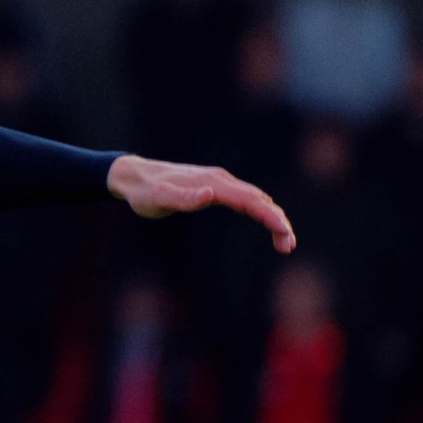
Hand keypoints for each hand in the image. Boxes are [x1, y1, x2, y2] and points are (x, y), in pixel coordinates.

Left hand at [106, 155, 295, 252]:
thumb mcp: (159, 199)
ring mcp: (219, 181)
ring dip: (273, 217)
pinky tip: (268, 222)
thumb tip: (211, 194)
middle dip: (278, 221)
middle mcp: (220, 179)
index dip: (270, 217)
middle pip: (260, 199)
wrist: (134, 176)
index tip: (284, 234)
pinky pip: (246, 197)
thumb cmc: (144, 192)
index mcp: (211, 183)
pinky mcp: (215, 186)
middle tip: (288, 247)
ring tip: (284, 242)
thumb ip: (184, 198)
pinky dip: (262, 210)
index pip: (250, 200)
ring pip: (256, 198)